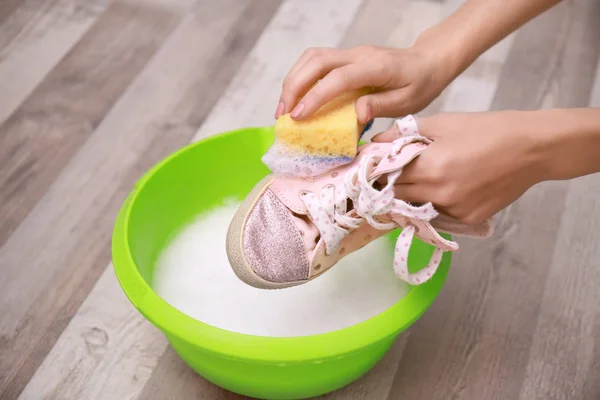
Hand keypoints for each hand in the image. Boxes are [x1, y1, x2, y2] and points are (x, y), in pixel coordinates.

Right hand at [275, 44, 455, 123]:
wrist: (429, 60)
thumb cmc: (421, 83)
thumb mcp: (409, 101)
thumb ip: (382, 106)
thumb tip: (357, 114)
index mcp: (375, 67)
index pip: (338, 78)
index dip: (316, 97)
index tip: (299, 117)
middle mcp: (358, 55)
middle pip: (316, 61)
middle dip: (294, 87)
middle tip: (283, 116)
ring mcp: (350, 53)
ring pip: (311, 58)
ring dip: (293, 81)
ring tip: (284, 109)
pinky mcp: (345, 58)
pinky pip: (316, 63)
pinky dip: (300, 78)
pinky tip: (297, 98)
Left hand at [374, 111, 547, 224]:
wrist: (532, 148)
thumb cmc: (487, 129)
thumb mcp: (443, 123)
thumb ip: (403, 133)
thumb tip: (374, 141)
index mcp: (430, 167)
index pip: (387, 177)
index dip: (377, 172)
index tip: (372, 168)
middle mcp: (439, 194)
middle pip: (398, 196)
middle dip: (390, 185)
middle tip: (391, 174)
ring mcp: (455, 210)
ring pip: (417, 208)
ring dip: (412, 197)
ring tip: (421, 179)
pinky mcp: (469, 219)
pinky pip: (439, 215)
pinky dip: (435, 204)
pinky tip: (445, 188)